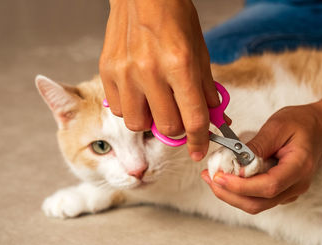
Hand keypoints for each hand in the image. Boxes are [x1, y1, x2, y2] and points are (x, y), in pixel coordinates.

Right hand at [99, 0, 219, 160]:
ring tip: (155, 103)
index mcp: (179, 64)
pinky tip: (138, 93)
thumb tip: (213, 115)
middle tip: (179, 118)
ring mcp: (125, 72)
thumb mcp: (199, 51)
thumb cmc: (174, 17)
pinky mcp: (108, 71)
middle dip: (177, 129)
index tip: (199, 150)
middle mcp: (150, 71)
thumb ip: (206, 87)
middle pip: (166, 126)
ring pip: (138, 124)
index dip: (200, 140)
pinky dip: (131, 108)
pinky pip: (118, 108)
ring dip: (151, 120)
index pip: (193, 118)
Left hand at [201, 102, 321, 213]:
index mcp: (299, 167)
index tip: (219, 177)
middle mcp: (296, 185)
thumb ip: (258, 145)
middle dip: (229, 194)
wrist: (321, 128)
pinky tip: (226, 178)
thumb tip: (237, 164)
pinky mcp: (281, 191)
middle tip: (209, 178)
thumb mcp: (278, 125)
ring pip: (255, 204)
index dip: (241, 186)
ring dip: (231, 195)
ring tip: (211, 177)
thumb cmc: (302, 123)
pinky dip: (239, 192)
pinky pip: (258, 198)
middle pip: (258, 203)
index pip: (268, 186)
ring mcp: (289, 191)